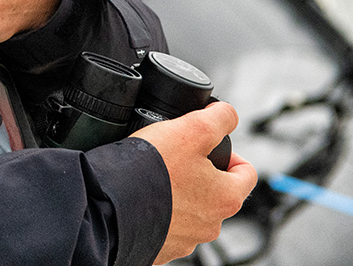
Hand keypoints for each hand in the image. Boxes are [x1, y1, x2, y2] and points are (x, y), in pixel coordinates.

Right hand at [131, 102, 256, 263]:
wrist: (112, 204)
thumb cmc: (152, 169)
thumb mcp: (192, 129)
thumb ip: (219, 118)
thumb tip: (228, 113)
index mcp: (226, 198)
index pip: (246, 172)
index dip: (230, 152)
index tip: (208, 144)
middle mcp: (211, 224)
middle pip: (216, 191)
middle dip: (199, 172)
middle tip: (176, 155)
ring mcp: (186, 238)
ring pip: (191, 209)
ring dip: (179, 192)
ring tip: (156, 174)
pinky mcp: (162, 245)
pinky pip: (167, 224)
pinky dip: (159, 209)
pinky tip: (144, 193)